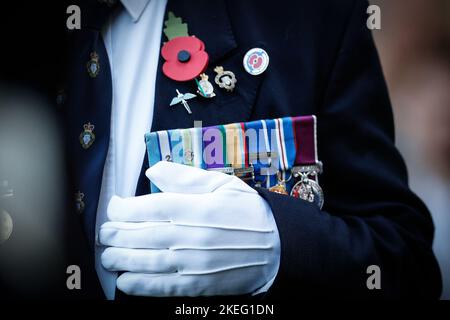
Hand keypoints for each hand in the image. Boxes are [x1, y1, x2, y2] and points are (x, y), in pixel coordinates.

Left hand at [99, 161, 280, 296]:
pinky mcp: (198, 285)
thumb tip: (153, 170)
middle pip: (140, 235)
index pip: (148, 207)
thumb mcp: (223, 184)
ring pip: (145, 262)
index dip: (123, 209)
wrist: (278, 248)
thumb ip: (186, 177)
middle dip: (115, 234)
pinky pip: (162, 287)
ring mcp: (192, 263)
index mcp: (195, 207)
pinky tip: (125, 282)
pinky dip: (140, 286)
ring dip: (120, 259)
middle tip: (104, 233)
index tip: (114, 207)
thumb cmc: (249, 212)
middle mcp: (189, 235)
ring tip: (107, 256)